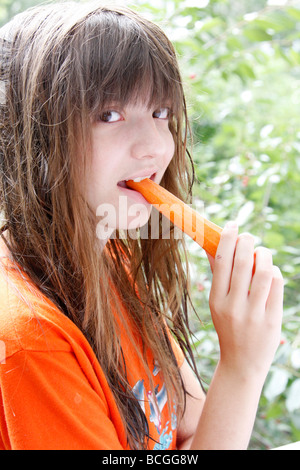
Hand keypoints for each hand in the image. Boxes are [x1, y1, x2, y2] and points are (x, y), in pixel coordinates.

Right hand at [208, 222, 283, 380]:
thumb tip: (214, 246)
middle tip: (248, 236)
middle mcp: (234, 307)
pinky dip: (275, 272)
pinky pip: (277, 285)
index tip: (231, 226)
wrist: (241, 364)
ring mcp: (255, 314)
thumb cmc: (228, 328)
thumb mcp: (217, 304)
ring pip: (264, 271)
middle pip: (243, 262)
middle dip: (247, 241)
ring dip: (264, 255)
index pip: (222, 261)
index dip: (227, 238)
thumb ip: (218, 275)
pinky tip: (270, 273)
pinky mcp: (272, 319)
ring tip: (261, 253)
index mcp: (217, 300)